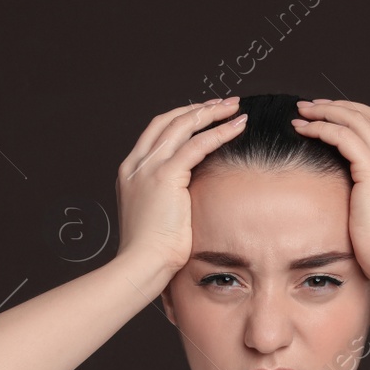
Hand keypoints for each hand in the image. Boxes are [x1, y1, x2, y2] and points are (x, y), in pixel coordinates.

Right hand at [114, 97, 246, 273]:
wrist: (141, 265)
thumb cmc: (151, 252)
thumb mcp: (156, 216)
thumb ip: (168, 198)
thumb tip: (189, 198)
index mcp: (131, 172)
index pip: (157, 132)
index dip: (183, 118)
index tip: (206, 115)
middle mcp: (137, 164)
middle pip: (169, 120)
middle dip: (199, 108)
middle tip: (226, 104)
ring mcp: (148, 168)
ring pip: (183, 125)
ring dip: (212, 113)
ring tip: (235, 109)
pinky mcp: (165, 177)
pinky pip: (197, 145)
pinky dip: (219, 133)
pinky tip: (237, 127)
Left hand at [290, 99, 369, 281]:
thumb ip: (366, 196)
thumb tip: (346, 197)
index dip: (351, 114)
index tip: (326, 115)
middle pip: (366, 114)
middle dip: (336, 105)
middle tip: (309, 106)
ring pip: (353, 119)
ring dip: (324, 111)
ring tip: (301, 112)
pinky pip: (342, 136)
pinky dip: (321, 128)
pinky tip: (304, 129)